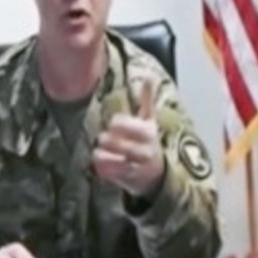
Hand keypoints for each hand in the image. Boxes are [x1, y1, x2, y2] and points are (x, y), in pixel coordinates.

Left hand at [92, 75, 164, 198]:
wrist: (156, 174)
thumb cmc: (148, 141)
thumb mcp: (149, 121)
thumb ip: (147, 100)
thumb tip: (149, 77)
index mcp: (149, 133)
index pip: (130, 126)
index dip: (120, 123)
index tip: (114, 123)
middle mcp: (145, 151)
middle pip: (119, 143)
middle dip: (108, 139)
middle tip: (103, 137)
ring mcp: (136, 167)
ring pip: (112, 159)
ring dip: (102, 153)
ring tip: (100, 149)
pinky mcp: (126, 180)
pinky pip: (107, 172)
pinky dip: (102, 166)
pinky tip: (101, 161)